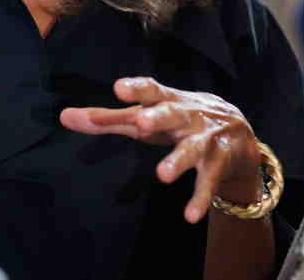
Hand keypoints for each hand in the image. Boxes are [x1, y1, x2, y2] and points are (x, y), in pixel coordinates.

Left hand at [60, 77, 261, 222]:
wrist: (238, 132)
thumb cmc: (178, 120)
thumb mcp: (146, 117)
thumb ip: (108, 118)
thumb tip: (64, 116)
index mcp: (167, 100)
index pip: (151, 90)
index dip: (137, 88)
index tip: (119, 88)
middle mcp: (187, 115)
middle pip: (172, 114)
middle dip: (158, 117)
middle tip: (141, 123)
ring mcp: (205, 139)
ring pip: (192, 149)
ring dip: (178, 160)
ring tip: (161, 175)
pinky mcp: (218, 163)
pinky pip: (208, 182)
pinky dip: (200, 199)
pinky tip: (190, 216)